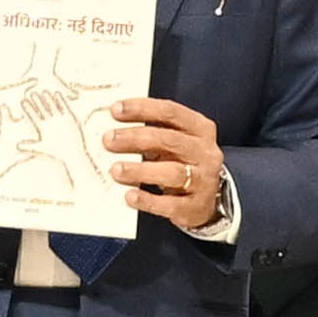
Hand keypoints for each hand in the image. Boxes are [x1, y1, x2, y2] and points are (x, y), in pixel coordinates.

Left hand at [101, 97, 234, 232]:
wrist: (208, 200)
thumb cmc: (183, 164)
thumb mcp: (175, 143)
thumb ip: (151, 133)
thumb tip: (113, 130)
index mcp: (200, 129)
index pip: (171, 112)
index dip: (142, 109)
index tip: (116, 109)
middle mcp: (205, 153)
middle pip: (169, 140)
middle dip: (136, 138)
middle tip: (109, 140)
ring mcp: (203, 181)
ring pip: (173, 172)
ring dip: (141, 170)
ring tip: (116, 170)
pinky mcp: (196, 207)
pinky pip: (171, 204)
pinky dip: (148, 200)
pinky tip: (129, 196)